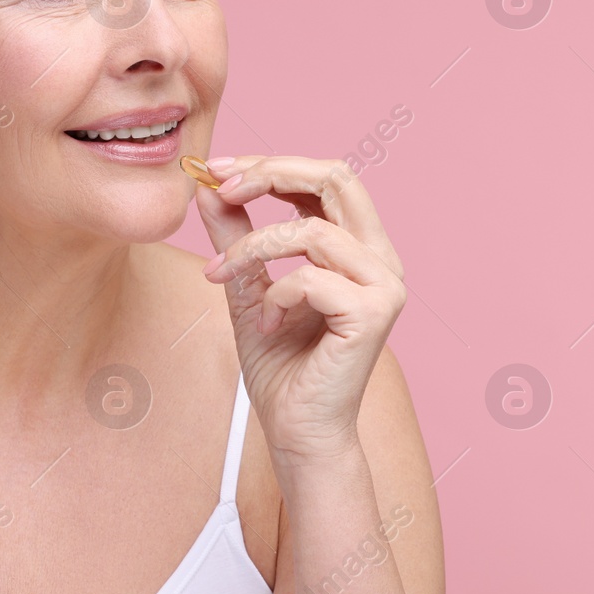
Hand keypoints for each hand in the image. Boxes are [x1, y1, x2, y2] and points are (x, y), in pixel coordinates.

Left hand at [191, 156, 406, 466]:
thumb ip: (235, 236)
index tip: (217, 170)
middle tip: (220, 187)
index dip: (272, 163)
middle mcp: (381, 259)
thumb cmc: (281, 367)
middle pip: (336, 176)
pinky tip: (265, 324)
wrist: (297, 431)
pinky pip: (310, 277)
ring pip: (310, 229)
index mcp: (359, 246)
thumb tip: (209, 187)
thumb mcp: (247, 286)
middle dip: (270, 172)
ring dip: (253, 247)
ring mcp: (384, 284)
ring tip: (225, 277)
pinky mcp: (373, 312)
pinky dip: (274, 294)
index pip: (326, 177)